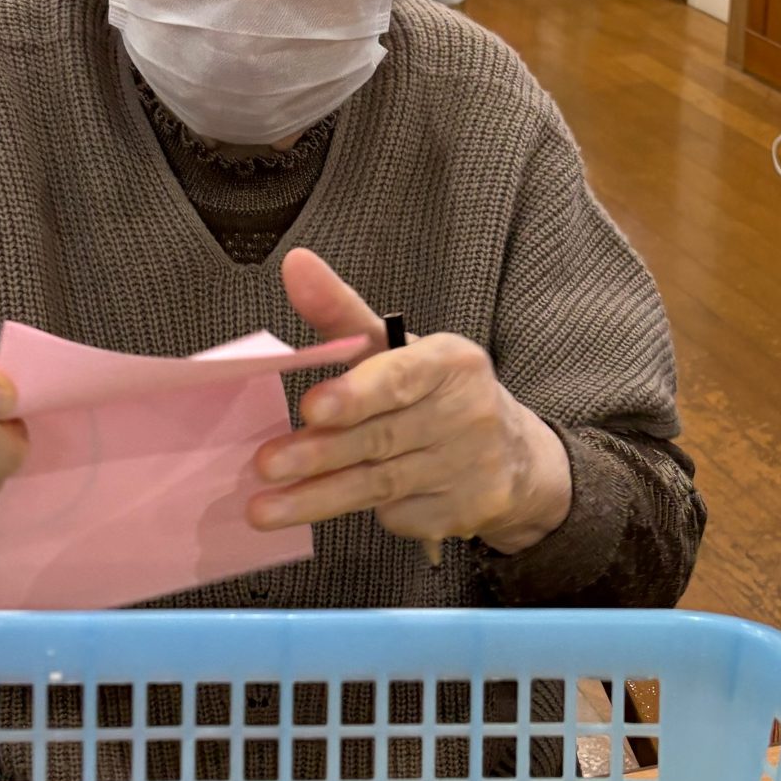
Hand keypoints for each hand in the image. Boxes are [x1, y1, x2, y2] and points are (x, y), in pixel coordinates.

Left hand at [249, 250, 571, 556]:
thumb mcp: (397, 349)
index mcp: (452, 363)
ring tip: (262, 509)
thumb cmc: (436, 394)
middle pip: (381, 437)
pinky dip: (355, 513)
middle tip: (266, 463)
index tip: (310, 407)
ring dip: (316, 498)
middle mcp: (467, 414)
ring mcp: (467, 469)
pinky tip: (315, 512)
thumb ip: (341, 312)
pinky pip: (396, 516)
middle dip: (319, 452)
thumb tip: (294, 264)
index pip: (401, 378)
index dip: (356, 394)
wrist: (517, 459)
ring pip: (379, 485)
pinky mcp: (459, 514)